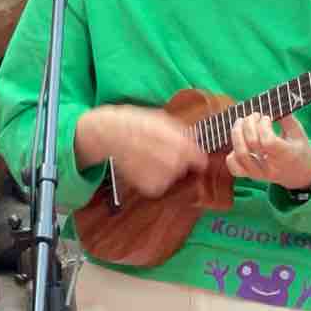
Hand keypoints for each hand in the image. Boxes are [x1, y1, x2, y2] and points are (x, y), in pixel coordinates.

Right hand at [75, 104, 206, 197]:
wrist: (110, 133)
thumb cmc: (137, 123)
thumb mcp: (164, 121)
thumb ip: (183, 134)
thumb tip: (195, 143)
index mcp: (183, 146)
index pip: (200, 161)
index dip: (196, 159)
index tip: (192, 157)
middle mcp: (176, 164)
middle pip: (185, 168)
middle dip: (177, 161)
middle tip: (160, 150)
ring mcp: (163, 178)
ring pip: (172, 177)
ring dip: (164, 170)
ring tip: (147, 157)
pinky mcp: (151, 189)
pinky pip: (158, 185)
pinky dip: (152, 178)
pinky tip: (141, 166)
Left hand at [226, 113, 310, 191]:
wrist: (300, 175)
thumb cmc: (299, 150)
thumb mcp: (299, 133)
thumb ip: (286, 119)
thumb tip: (272, 103)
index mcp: (286, 156)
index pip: (268, 142)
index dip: (264, 126)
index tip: (267, 117)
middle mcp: (271, 167)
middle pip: (251, 145)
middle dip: (249, 124)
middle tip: (254, 115)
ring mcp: (259, 173)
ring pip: (239, 155)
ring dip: (236, 134)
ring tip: (241, 122)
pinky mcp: (250, 175)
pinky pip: (234, 167)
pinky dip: (232, 153)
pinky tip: (240, 142)